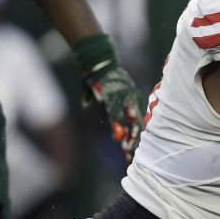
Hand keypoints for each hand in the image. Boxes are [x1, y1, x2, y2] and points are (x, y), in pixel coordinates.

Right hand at [71, 33, 143, 164]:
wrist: (100, 59)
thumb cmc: (98, 73)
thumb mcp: (96, 87)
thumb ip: (91, 97)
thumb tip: (85, 103)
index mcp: (129, 102)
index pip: (134, 123)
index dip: (133, 138)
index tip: (131, 153)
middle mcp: (129, 102)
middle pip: (134, 125)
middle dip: (133, 143)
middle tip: (133, 158)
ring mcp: (123, 99)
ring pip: (127, 121)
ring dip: (127, 136)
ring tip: (127, 150)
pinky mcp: (113, 96)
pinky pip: (115, 112)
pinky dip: (116, 124)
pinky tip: (117, 135)